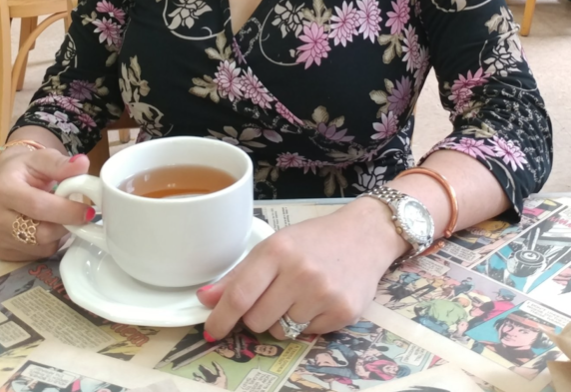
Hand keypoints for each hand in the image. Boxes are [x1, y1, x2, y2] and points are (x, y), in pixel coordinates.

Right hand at [0, 148, 93, 261]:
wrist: (3, 181)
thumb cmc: (25, 169)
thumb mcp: (41, 159)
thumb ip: (61, 164)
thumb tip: (82, 164)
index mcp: (3, 189)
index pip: (38, 206)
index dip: (67, 211)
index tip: (88, 211)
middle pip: (40, 233)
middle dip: (66, 225)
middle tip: (81, 216)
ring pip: (41, 247)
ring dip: (59, 235)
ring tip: (61, 216)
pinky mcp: (2, 252)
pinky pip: (36, 255)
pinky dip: (49, 243)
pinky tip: (48, 226)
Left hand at [198, 197, 408, 339]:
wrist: (365, 235)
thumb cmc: (314, 240)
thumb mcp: (276, 245)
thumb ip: (240, 275)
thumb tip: (204, 299)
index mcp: (278, 250)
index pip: (240, 294)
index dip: (221, 317)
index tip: (211, 330)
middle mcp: (300, 272)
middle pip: (257, 320)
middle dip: (258, 315)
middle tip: (273, 296)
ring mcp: (323, 294)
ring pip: (282, 331)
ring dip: (284, 320)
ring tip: (299, 295)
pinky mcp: (343, 312)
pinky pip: (308, 335)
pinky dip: (308, 323)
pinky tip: (319, 300)